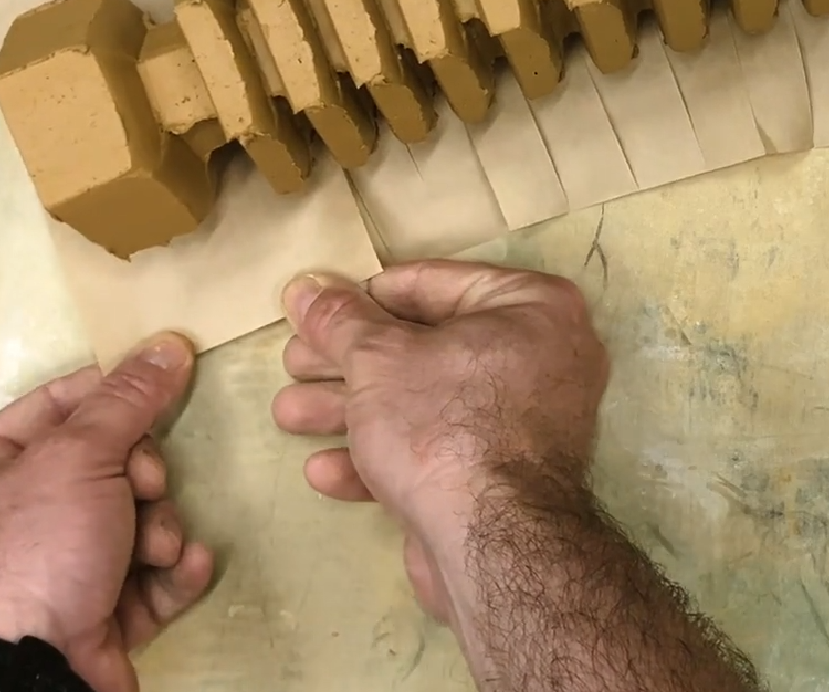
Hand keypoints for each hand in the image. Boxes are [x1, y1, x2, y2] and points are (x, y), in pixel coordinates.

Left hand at [0, 335, 213, 691]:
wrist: (27, 678)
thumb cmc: (35, 551)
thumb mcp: (78, 456)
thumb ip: (127, 399)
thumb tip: (170, 342)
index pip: (68, 401)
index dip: (120, 396)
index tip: (163, 394)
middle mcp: (23, 513)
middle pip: (115, 460)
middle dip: (148, 478)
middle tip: (148, 489)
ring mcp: (62, 566)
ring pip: (140, 518)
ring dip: (163, 528)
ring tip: (157, 550)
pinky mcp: (99, 612)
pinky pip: (151, 576)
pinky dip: (173, 571)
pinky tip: (185, 567)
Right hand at [272, 260, 608, 622]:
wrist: (491, 546)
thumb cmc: (443, 422)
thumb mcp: (378, 358)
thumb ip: (340, 320)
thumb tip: (305, 288)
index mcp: (532, 306)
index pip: (432, 283)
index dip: (364, 296)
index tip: (317, 309)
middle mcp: (540, 357)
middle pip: (424, 346)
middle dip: (348, 361)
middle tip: (293, 362)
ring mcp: (524, 423)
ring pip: (423, 402)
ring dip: (350, 409)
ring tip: (288, 412)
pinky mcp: (501, 480)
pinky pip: (438, 450)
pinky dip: (383, 456)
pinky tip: (324, 469)